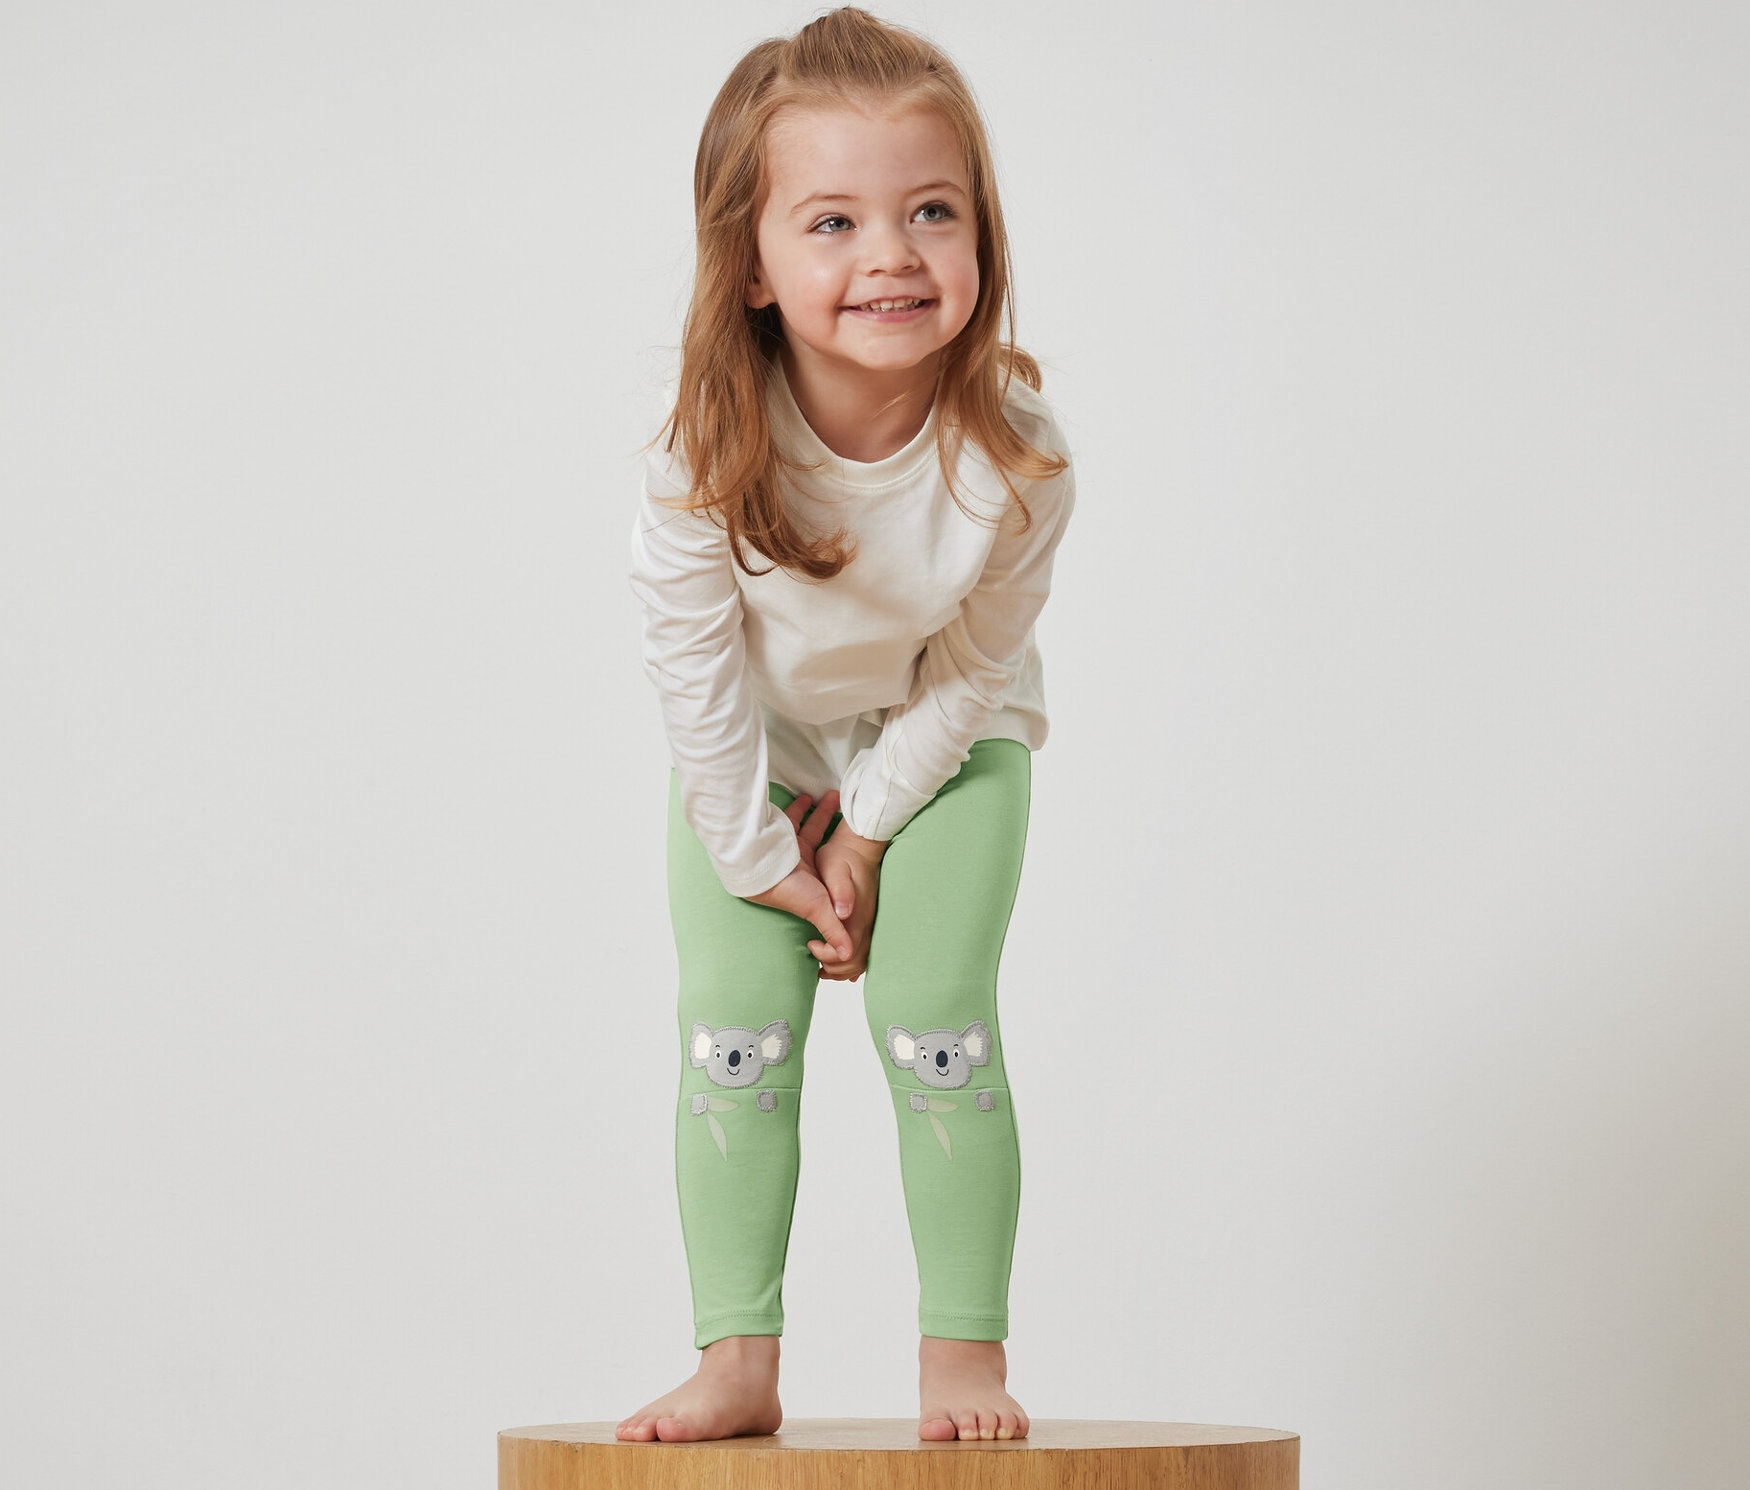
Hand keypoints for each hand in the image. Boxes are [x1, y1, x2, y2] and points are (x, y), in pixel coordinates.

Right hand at [742, 791, 851, 963]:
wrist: (757, 864)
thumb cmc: (786, 888)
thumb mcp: (818, 908)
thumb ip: (832, 929)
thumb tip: (846, 954)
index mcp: (810, 883)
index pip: (830, 875)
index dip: (843, 866)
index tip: (859, 851)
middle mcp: (799, 866)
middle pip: (823, 846)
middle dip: (834, 831)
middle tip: (849, 814)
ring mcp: (789, 848)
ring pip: (809, 827)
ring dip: (820, 812)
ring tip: (833, 795)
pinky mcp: (780, 833)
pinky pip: (792, 817)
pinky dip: (800, 807)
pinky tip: (809, 796)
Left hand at [814, 823, 886, 980]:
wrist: (859, 847)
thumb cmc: (843, 857)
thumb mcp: (836, 869)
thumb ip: (841, 891)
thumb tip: (843, 914)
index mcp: (856, 914)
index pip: (846, 951)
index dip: (827, 954)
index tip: (811, 943)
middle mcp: (866, 922)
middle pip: (855, 960)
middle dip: (834, 968)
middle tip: (814, 957)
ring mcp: (868, 922)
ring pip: (861, 959)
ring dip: (843, 968)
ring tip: (822, 967)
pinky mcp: (866, 920)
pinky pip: (864, 950)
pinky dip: (852, 962)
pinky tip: (840, 963)